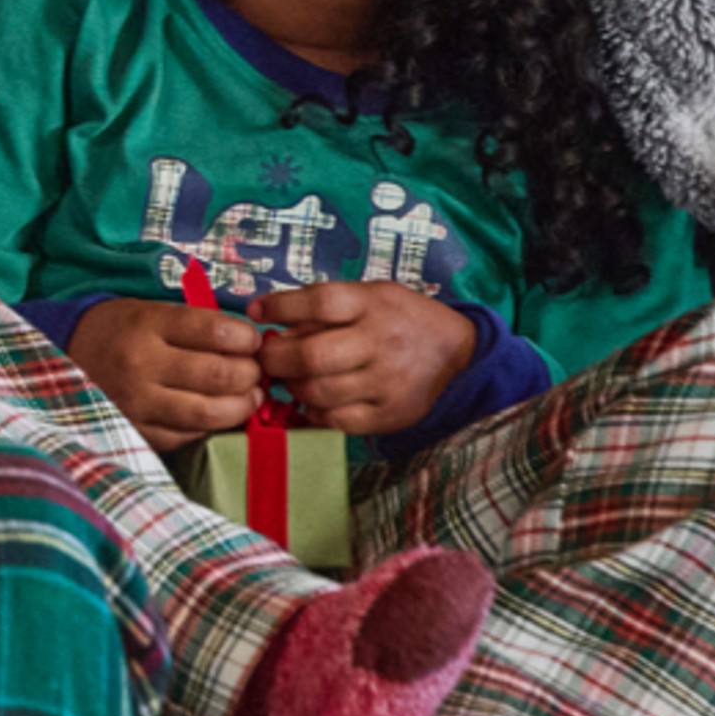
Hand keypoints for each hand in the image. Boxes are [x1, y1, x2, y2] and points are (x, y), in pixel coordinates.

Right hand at [66, 297, 262, 451]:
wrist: (61, 359)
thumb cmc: (116, 331)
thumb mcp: (147, 311)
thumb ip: (193, 325)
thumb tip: (248, 344)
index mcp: (146, 324)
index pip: (215, 331)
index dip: (246, 338)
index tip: (252, 341)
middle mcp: (141, 364)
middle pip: (218, 373)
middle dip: (250, 373)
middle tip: (256, 371)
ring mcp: (138, 403)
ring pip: (208, 411)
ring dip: (241, 406)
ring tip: (249, 397)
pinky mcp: (137, 432)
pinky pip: (188, 436)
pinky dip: (211, 427)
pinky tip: (218, 416)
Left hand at [249, 282, 475, 435]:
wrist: (457, 354)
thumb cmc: (400, 318)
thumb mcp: (369, 295)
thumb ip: (325, 307)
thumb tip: (272, 323)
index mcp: (372, 304)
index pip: (320, 301)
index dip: (281, 307)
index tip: (257, 312)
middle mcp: (379, 342)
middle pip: (312, 354)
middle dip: (276, 359)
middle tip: (265, 359)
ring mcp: (386, 382)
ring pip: (319, 391)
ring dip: (293, 387)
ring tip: (290, 379)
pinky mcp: (390, 415)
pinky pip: (338, 421)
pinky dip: (315, 413)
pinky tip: (313, 401)